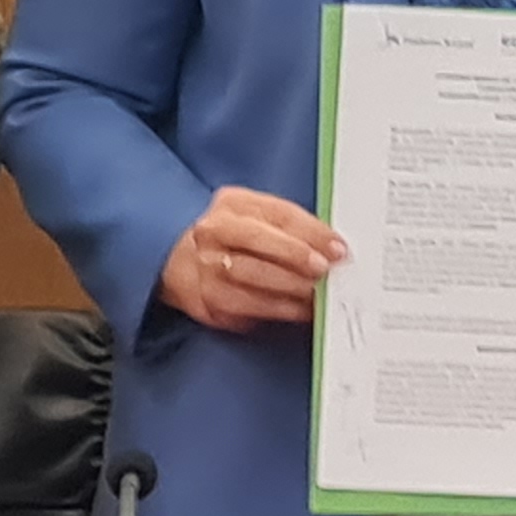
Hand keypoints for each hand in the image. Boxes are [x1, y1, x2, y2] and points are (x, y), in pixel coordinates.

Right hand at [157, 187, 346, 334]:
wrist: (178, 259)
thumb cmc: (232, 237)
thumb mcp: (256, 217)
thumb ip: (290, 227)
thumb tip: (332, 247)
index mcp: (233, 205)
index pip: (276, 214)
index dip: (310, 231)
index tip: (337, 247)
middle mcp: (214, 233)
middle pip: (259, 242)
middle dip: (296, 257)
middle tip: (325, 270)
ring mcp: (206, 268)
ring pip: (252, 278)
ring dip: (291, 289)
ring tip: (317, 294)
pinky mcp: (206, 301)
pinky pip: (247, 308)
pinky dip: (279, 310)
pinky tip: (299, 310)